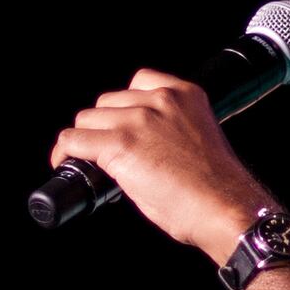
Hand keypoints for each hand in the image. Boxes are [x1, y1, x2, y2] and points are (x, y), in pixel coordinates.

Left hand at [48, 69, 271, 261]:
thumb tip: (140, 143)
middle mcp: (160, 100)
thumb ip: (170, 127)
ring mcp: (137, 120)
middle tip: (107, 152)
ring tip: (89, 161)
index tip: (122, 124)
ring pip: (87, 119)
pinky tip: (65, 163)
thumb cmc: (217, 187)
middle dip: (104, 126)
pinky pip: (73, 140)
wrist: (225, 208)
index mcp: (185, 94)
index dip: (124, 107)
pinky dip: (64, 153)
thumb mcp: (198, 137)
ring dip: (86, 139)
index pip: (138, 81)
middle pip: (107, 101)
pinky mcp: (119, 144)